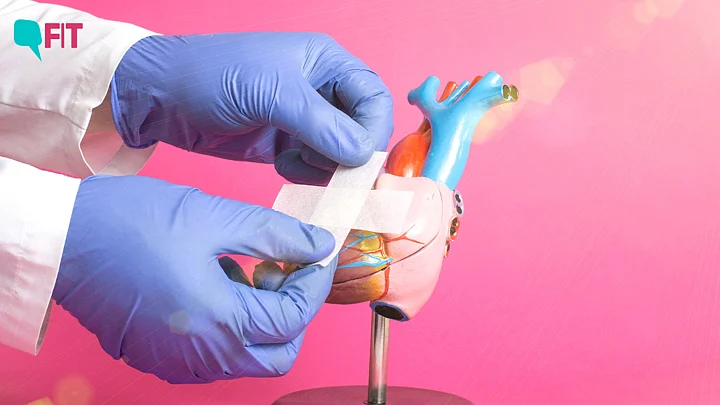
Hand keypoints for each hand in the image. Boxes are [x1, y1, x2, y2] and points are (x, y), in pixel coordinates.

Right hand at [53, 175, 335, 382]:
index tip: (316, 255)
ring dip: (260, 320)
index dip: (314, 284)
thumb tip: (318, 245)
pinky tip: (212, 285)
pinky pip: (214, 356)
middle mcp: (201, 356)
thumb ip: (275, 235)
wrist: (63, 239)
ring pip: (247, 357)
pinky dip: (229, 327)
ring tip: (238, 269)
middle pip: (278, 352)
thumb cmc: (130, 223)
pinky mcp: (160, 358)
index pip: (294, 318)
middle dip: (292, 313)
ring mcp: (177, 362)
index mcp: (218, 321)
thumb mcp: (214, 218)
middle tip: (279, 270)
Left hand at [110, 33, 393, 184]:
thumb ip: (320, 123)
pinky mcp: (288, 144)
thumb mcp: (270, 91)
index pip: (374, 98)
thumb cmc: (211, 75)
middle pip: (363, 128)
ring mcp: (305, 119)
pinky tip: (283, 166)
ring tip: (296, 164)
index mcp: (326, 62)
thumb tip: (363, 154)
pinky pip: (317, 166)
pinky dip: (309, 174)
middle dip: (352, 154)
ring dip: (329, 167)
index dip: (373, 129)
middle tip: (333, 173)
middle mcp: (322, 89)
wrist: (161, 97)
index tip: (358, 158)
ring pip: (342, 152)